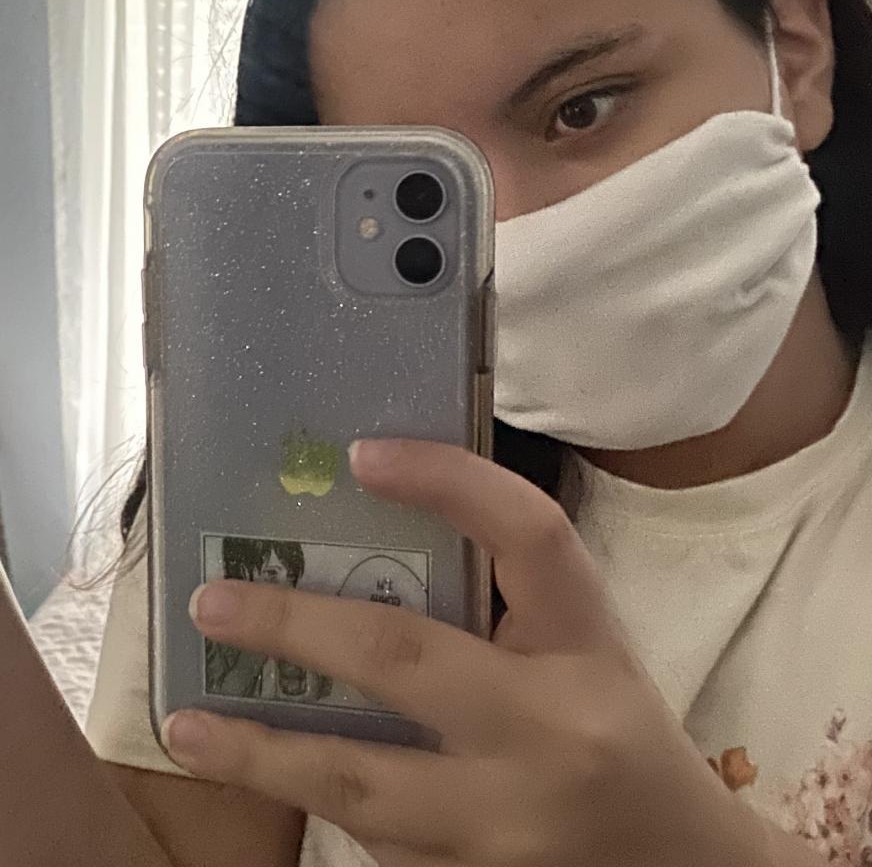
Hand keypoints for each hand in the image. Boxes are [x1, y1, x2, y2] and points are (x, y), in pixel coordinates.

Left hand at [160, 439, 774, 866]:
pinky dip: (322, 802)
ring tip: (188, 724)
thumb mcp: (585, 650)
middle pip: (405, 658)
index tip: (362, 454)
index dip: (447, 480)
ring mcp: (509, 824)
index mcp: (588, 643)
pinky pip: (377, 844)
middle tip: (213, 602)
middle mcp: (552, 728)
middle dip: (296, 626)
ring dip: (263, 753)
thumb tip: (374, 534)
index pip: (527, 534)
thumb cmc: (620, 732)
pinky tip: (275, 777)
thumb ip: (504, 601)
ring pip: (362, 784)